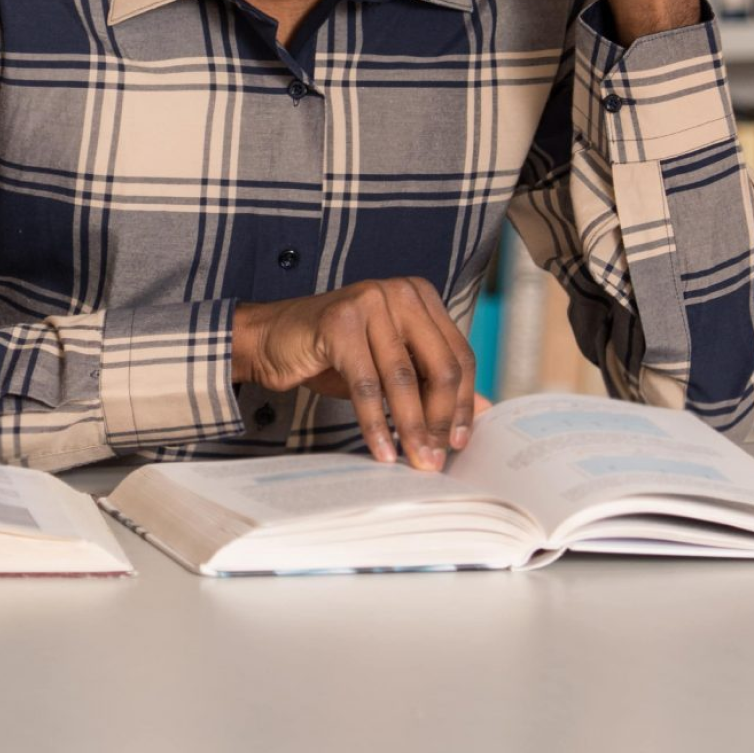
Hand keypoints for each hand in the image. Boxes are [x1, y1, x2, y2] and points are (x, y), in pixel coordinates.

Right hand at [233, 279, 476, 470]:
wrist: (271, 339)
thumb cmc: (334, 353)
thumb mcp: (391, 366)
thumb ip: (432, 383)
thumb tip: (481, 412)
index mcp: (421, 297)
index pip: (459, 355)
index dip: (462, 403)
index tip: (459, 441)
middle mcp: (401, 292)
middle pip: (439, 366)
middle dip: (440, 420)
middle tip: (436, 458)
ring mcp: (370, 302)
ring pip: (403, 379)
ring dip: (411, 427)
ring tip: (415, 460)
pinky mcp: (340, 322)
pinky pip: (367, 384)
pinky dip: (375, 423)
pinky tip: (382, 449)